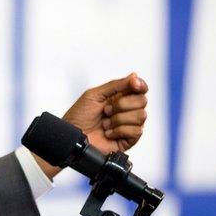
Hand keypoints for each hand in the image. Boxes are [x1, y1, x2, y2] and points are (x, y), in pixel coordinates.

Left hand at [32, 73, 148, 179]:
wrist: (72, 136)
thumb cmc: (78, 117)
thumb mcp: (94, 95)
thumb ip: (115, 85)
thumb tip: (134, 76)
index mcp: (119, 98)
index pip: (140, 89)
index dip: (140, 85)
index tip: (133, 84)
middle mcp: (126, 111)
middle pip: (142, 101)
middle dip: (121, 105)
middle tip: (106, 110)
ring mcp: (128, 125)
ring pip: (141, 116)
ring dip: (118, 119)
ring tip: (105, 124)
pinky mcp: (128, 140)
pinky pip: (136, 131)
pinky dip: (119, 131)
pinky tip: (108, 133)